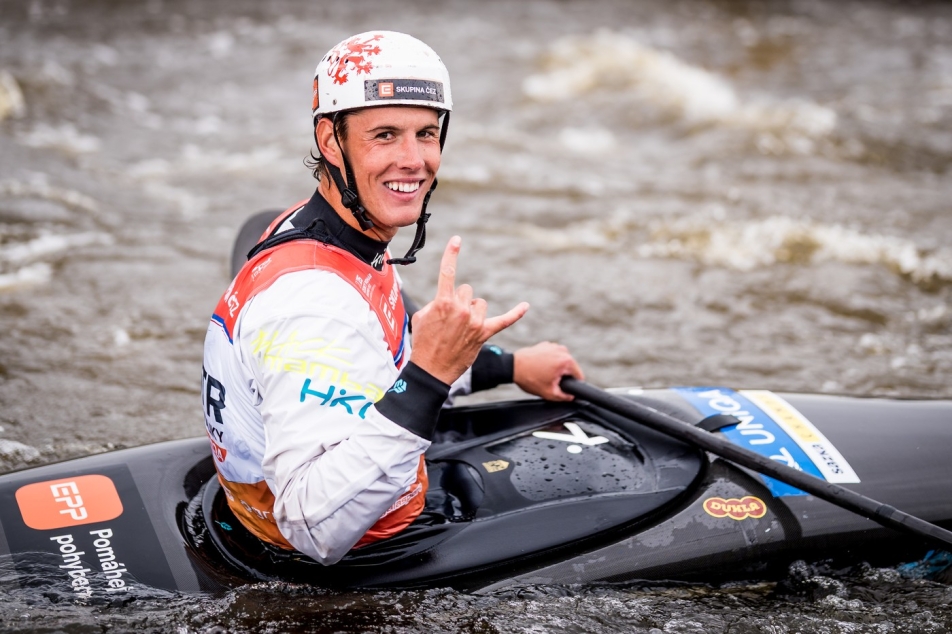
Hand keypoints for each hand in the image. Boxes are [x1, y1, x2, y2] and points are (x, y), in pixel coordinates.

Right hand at [410, 236, 528, 384]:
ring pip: (480, 303)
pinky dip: (515, 313)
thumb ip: (436, 303)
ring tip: (462, 328)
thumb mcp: (421, 317)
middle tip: (450, 320)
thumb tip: (447, 302)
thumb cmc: (423, 343)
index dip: (452, 253)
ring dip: (473, 311)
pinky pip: (504, 320)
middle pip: (467, 291)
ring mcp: (475, 322)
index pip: (448, 272)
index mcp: (443, 302)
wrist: (431, 370)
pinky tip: (525, 306)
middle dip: (459, 301)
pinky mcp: (484, 334)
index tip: (457, 239)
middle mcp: (462, 309)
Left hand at [514, 341, 583, 400]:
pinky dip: (549, 362)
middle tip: (550, 382)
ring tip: (543, 375)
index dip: (574, 385)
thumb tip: (571, 396)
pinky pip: (553, 356)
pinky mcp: (546, 345)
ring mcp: (554, 346)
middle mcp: (562, 350)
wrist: (512, 367)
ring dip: (556, 369)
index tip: (564, 388)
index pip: (579, 375)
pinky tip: (539, 368)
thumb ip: (564, 397)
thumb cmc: (529, 378)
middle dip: (563, 376)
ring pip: (562, 362)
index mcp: (566, 361)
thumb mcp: (549, 393)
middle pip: (570, 368)